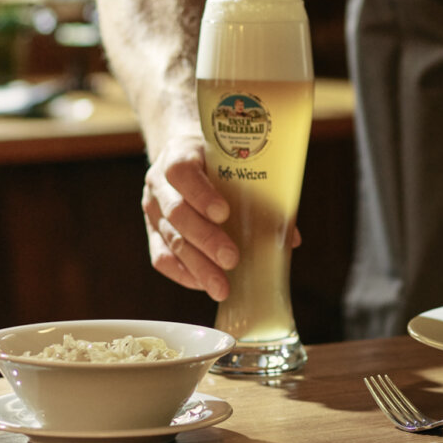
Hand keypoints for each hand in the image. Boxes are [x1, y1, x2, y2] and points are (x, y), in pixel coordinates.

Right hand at [139, 130, 301, 300]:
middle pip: (176, 212)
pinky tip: (203, 284)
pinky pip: (161, 257)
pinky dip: (183, 273)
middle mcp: (160, 183)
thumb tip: (290, 237)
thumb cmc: (217, 161)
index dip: (201, 194)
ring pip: (170, 239)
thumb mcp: (233, 163)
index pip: (182, 173)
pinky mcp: (152, 232)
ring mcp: (153, 209)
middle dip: (205, 238)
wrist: (186, 157)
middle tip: (231, 258)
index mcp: (179, 155)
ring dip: (197, 265)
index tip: (224, 213)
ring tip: (221, 286)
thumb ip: (260, 193)